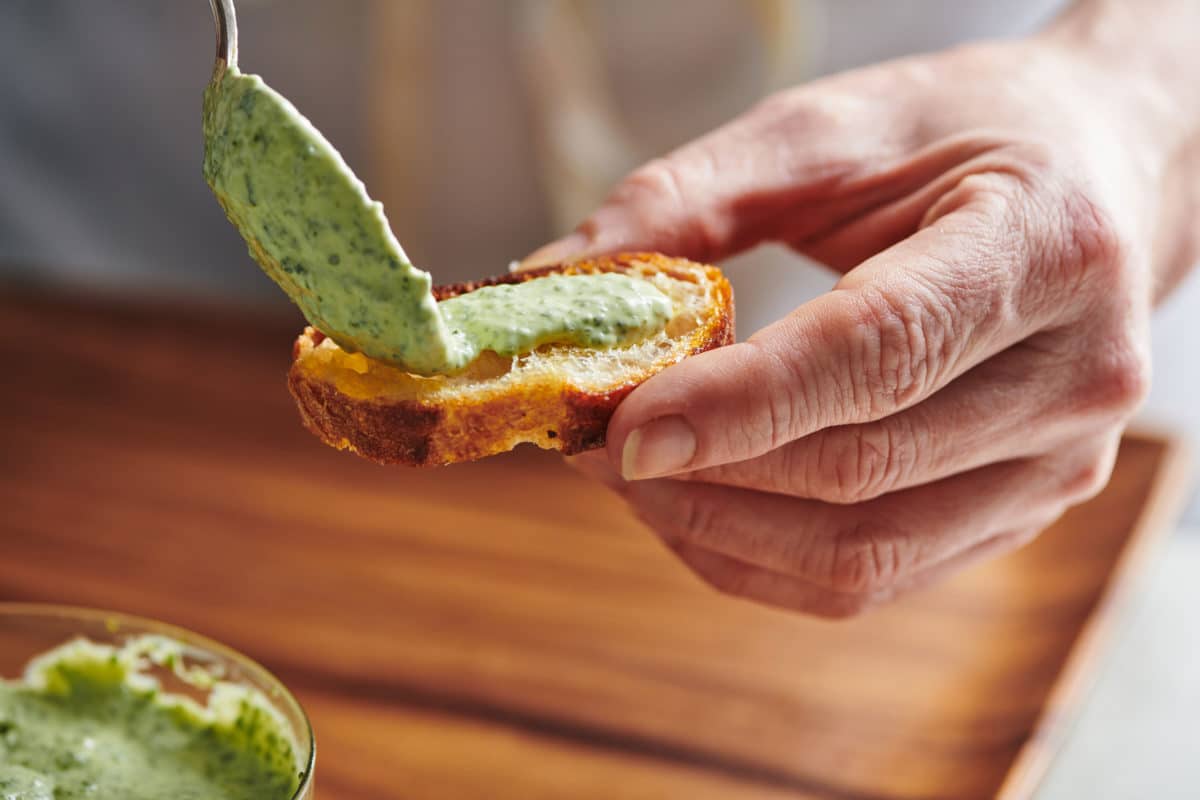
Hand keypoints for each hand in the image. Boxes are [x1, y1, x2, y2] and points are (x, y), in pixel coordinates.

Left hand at [523, 3, 1199, 615]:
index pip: (882, 352)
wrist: (1090, 178)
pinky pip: (872, 577)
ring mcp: (1057, 465)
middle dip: (701, 469)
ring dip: (717, 527)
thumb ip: (692, 198)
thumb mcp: (830, 130)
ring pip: (861, 554)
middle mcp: (1076, 377)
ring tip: (628, 473)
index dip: (742, 404)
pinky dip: (760, 556)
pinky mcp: (1017, 514)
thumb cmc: (961, 136)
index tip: (621, 425)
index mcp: (1046, 249)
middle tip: (589, 435)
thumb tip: (557, 277)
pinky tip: (693, 505)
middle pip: (860, 468)